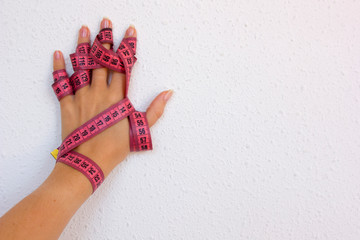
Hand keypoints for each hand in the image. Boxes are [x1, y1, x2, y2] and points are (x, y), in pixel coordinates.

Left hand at [53, 18, 172, 176]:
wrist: (88, 163)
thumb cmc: (115, 148)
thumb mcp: (140, 129)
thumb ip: (155, 110)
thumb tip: (168, 93)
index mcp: (117, 97)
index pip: (124, 66)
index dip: (127, 47)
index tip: (130, 31)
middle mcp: (98, 92)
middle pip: (101, 60)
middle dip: (104, 40)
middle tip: (105, 22)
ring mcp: (81, 97)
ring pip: (82, 66)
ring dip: (82, 47)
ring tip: (83, 29)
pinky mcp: (67, 105)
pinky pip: (61, 84)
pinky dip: (59, 69)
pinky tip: (58, 54)